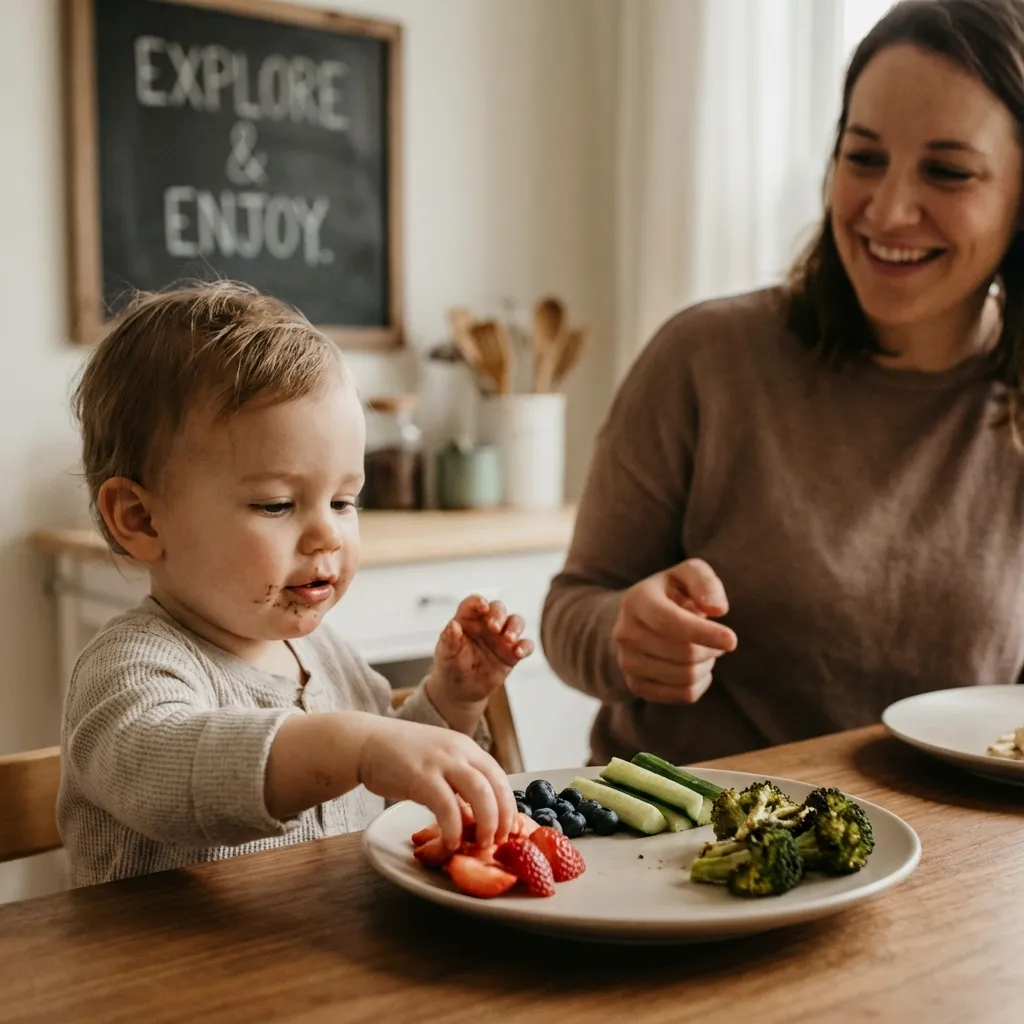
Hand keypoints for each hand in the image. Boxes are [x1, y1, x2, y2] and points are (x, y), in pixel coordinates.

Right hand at [358, 716, 516, 848]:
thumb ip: (458, 778)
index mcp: (465, 747)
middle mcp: (458, 751)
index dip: (508, 804)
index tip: (508, 828)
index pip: (499, 776)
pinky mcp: (420, 777)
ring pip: (479, 793)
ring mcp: (440, 762)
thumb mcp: (438, 758)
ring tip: (482, 844)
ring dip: (486, 822)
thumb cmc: (401, 755)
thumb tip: (475, 812)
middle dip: (503, 817)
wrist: (366, 742)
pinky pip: (446, 806)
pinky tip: (451, 842)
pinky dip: (453, 828)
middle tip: (499, 841)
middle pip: (495, 785)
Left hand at [426, 595, 533, 726]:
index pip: (473, 604)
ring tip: (509, 639)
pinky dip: (525, 646)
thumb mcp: (446, 655)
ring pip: (515, 622)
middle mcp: (486, 625)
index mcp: (467, 620)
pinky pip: (525, 645)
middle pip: (498, 609)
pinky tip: (519, 653)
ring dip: (515, 627)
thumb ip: (448, 640)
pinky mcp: (512, 654)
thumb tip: (453, 625)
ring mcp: (501, 638)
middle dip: (499, 614)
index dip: (478, 601)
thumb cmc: (450, 667)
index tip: (482, 606)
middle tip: (495, 627)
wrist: (460, 691)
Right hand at [612, 558, 736, 704]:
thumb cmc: (673, 592)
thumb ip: (704, 582)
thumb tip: (717, 609)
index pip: (669, 622)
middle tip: (718, 639)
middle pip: (684, 654)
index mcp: (636, 600)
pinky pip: (683, 695)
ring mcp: (627, 661)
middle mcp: (625, 632)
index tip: (732, 640)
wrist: (641, 617)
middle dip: (712, 649)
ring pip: (685, 677)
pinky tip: (696, 667)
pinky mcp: (636, 684)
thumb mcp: (688, 573)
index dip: (703, 633)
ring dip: (706, 665)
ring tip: (704, 650)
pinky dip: (700, 683)